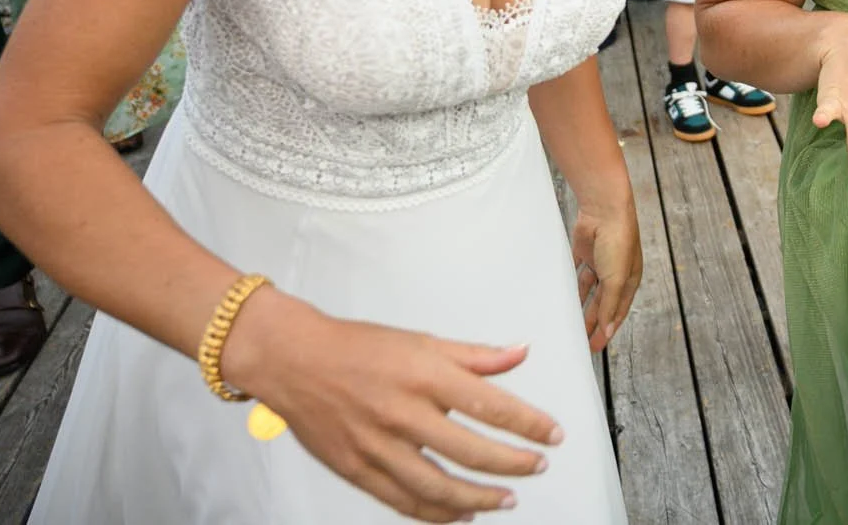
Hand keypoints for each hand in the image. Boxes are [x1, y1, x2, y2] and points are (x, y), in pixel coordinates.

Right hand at [221, 290, 562, 521]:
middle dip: (514, 464)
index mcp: (425, 374)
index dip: (530, 424)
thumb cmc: (357, 347)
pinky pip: (404, 501)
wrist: (293, 360)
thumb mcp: (422, 340)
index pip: (492, 405)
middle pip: (472, 451)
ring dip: (480, 498)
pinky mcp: (357, 469)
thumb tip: (520, 352)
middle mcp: (404, 412)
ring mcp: (378, 446)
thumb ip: (475, 355)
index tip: (553, 435)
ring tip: (506, 500)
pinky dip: (437, 513)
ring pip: (440, 487)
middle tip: (536, 466)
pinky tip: (460, 513)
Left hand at [570, 200, 640, 352]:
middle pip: (601, 304)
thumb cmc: (618, 241)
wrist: (603, 209)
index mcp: (628, 280)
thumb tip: (607, 330)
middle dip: (592, 322)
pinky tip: (563, 296)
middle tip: (580, 341)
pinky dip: (570, 286)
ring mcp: (599, 263)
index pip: (616, 312)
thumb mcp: (616, 278)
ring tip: (569, 323)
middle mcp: (615, 273)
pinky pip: (575, 274)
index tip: (595, 348)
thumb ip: (610, 305)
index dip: (606, 330)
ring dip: (580, 306)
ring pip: (588, 291)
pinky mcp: (584, 254)